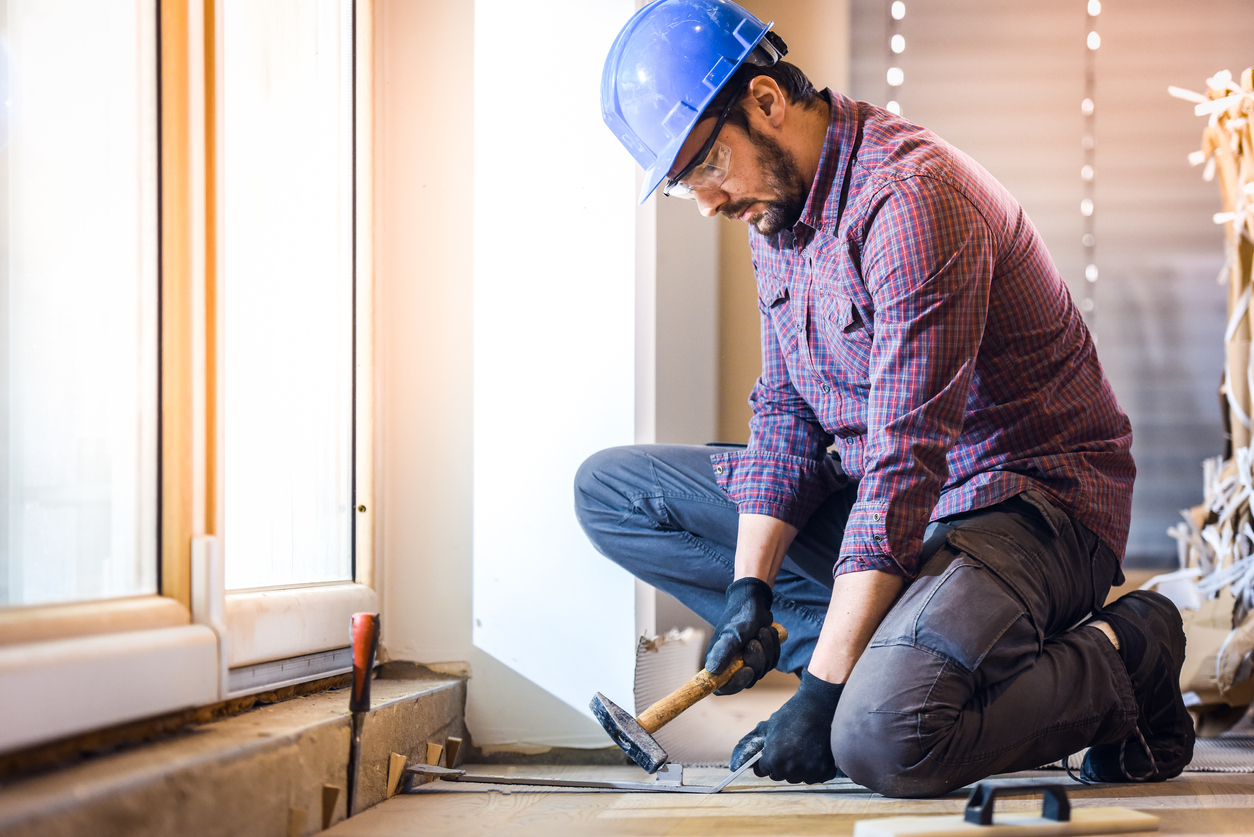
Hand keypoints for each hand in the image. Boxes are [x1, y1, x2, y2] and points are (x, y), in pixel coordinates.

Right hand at [705, 577, 779, 694]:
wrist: (754, 602)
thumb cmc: (740, 616)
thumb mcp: (733, 633)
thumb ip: (723, 652)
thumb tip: (712, 671)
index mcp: (718, 662)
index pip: (723, 687)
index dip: (736, 684)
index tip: (747, 670)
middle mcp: (731, 665)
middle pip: (748, 680)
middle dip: (757, 660)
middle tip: (755, 641)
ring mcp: (747, 662)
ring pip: (763, 670)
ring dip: (767, 650)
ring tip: (762, 631)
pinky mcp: (760, 657)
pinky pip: (772, 662)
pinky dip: (773, 647)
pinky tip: (768, 632)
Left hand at [753, 671, 843, 783]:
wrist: (819, 706)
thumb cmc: (792, 714)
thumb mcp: (769, 726)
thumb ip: (755, 743)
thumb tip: (739, 757)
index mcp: (773, 759)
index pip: (762, 771)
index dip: (765, 760)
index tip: (770, 753)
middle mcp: (790, 769)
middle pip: (779, 775)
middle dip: (780, 765)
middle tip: (787, 749)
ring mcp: (809, 771)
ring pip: (797, 778)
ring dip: (797, 768)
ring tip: (802, 750)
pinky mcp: (824, 771)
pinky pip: (814, 778)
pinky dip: (814, 769)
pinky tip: (814, 753)